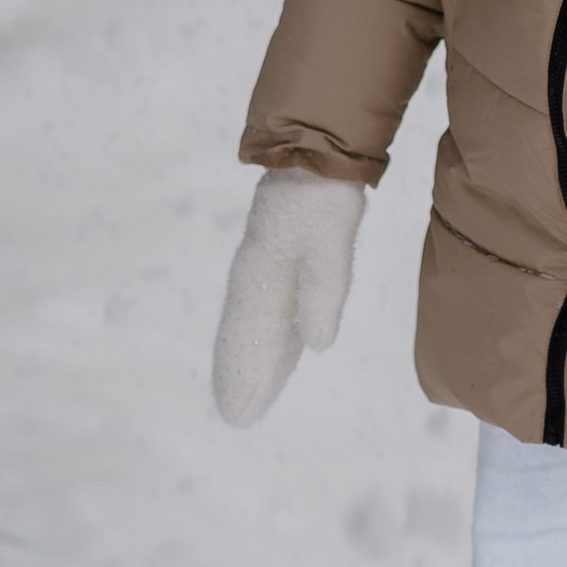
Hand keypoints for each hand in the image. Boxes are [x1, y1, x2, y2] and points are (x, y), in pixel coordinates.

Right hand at [212, 168, 365, 423]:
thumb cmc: (321, 197)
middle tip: (237, 417)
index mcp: (260, 276)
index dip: (245, 377)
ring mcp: (267, 265)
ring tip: (252, 394)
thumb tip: (317, 345)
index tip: (238, 415)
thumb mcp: (328, 244)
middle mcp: (256, 275)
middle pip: (246, 336)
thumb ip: (323, 292)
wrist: (314, 149)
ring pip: (258, 323)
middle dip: (243, 375)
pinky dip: (274, 332)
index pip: (249, 339)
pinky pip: (274, 305)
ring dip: (257, 358)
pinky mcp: (283, 255)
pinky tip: (286, 348)